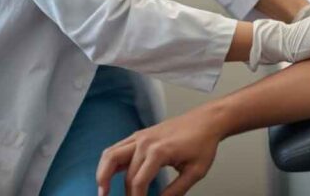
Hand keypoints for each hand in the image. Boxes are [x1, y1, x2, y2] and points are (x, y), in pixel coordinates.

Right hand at [96, 105, 223, 195]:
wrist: (207, 121)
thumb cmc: (203, 143)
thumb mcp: (195, 172)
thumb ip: (176, 191)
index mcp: (159, 151)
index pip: (138, 182)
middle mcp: (145, 142)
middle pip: (126, 174)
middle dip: (125, 193)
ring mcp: (140, 137)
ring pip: (110, 155)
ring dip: (103, 175)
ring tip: (103, 192)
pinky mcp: (139, 135)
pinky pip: (116, 148)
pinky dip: (108, 162)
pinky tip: (108, 175)